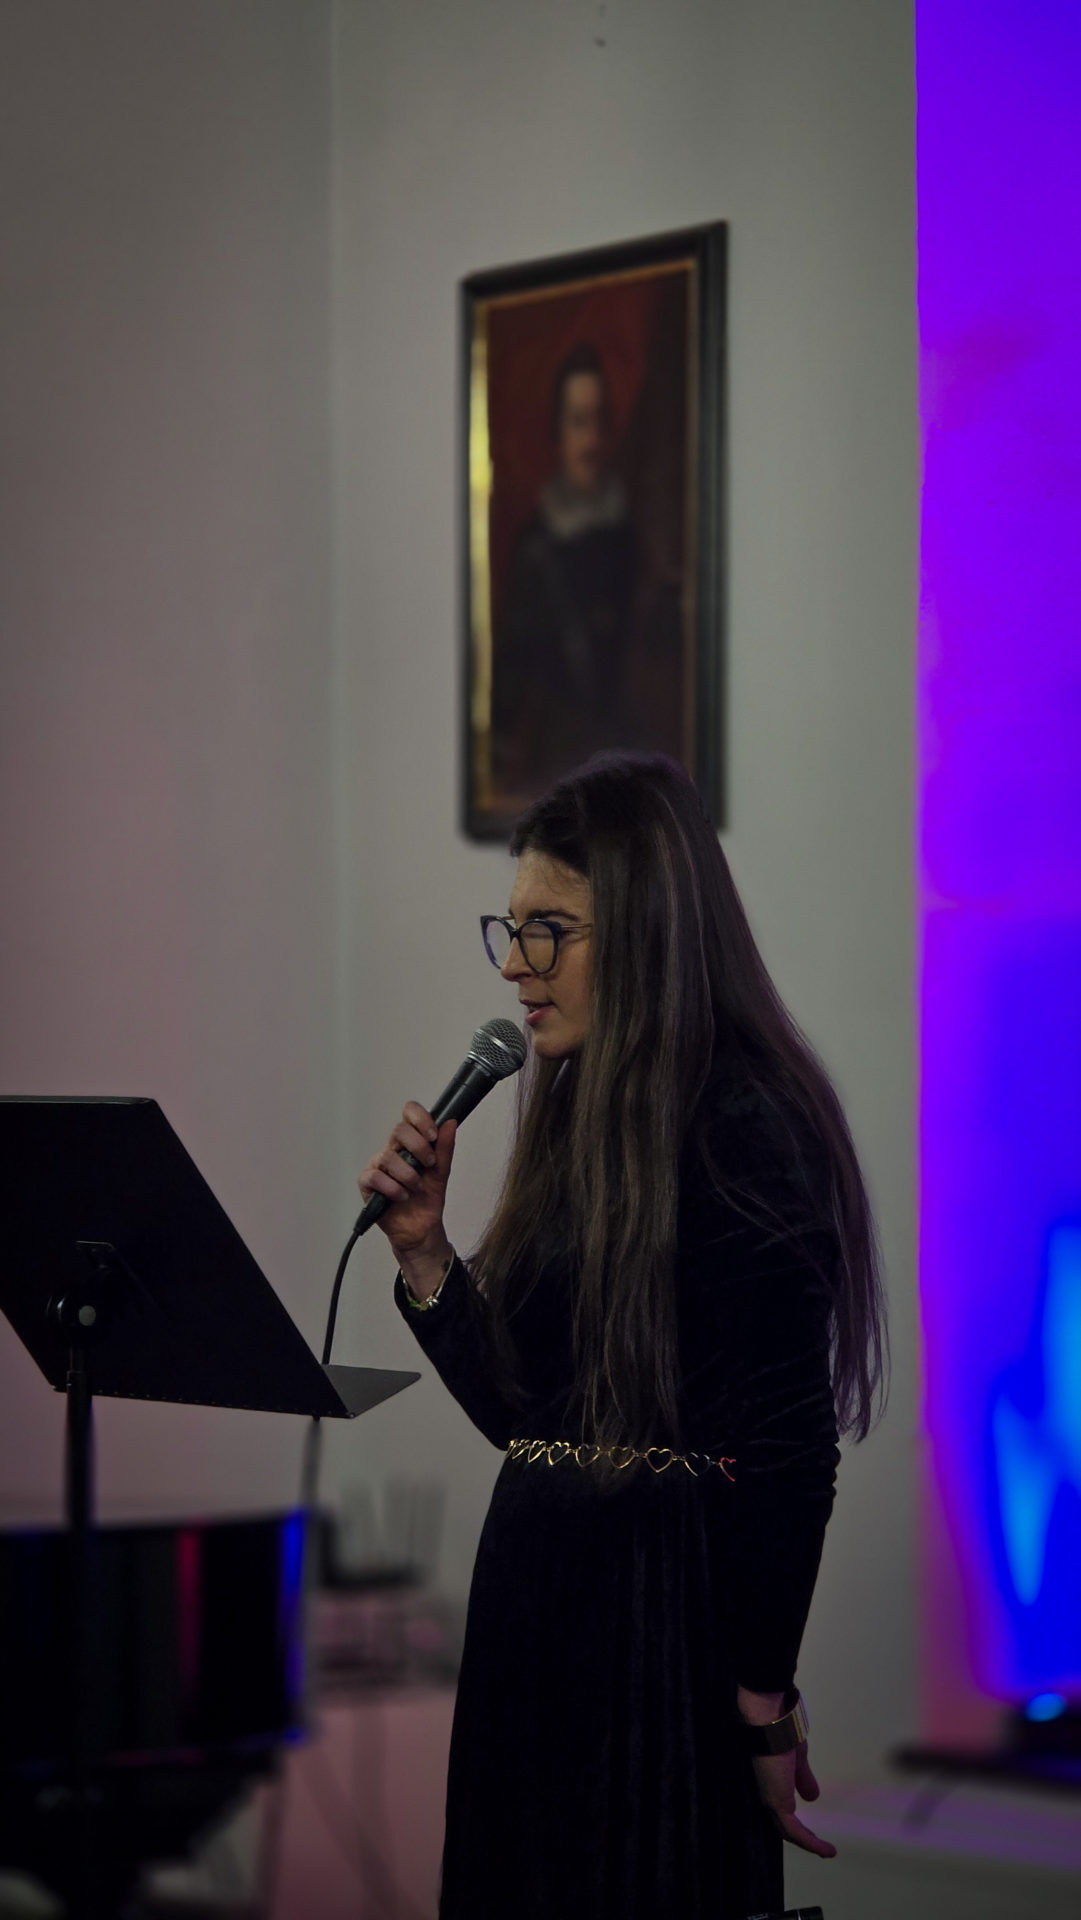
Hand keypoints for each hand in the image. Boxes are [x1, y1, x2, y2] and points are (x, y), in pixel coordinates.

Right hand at [358, 1103, 456, 1284]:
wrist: (421, 1228)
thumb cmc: (427, 1198)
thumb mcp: (442, 1172)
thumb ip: (445, 1148)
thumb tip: (450, 1122)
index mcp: (410, 1142)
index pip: (408, 1114)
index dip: (420, 1119)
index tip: (433, 1135)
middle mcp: (392, 1150)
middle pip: (398, 1130)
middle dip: (418, 1147)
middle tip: (429, 1164)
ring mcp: (378, 1165)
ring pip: (388, 1156)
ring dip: (408, 1174)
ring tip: (416, 1188)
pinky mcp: (368, 1184)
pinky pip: (375, 1176)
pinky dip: (392, 1187)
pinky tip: (402, 1196)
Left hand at [750, 1744, 835, 1858]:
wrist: (772, 1722)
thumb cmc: (783, 1733)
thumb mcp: (798, 1760)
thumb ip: (803, 1778)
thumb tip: (813, 1797)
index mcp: (772, 1783)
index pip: (782, 1810)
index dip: (797, 1821)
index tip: (811, 1830)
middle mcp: (768, 1793)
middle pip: (784, 1824)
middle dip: (803, 1837)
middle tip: (818, 1846)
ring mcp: (770, 1799)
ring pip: (788, 1831)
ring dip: (809, 1843)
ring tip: (826, 1852)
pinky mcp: (776, 1803)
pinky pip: (794, 1831)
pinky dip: (810, 1842)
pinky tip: (825, 1850)